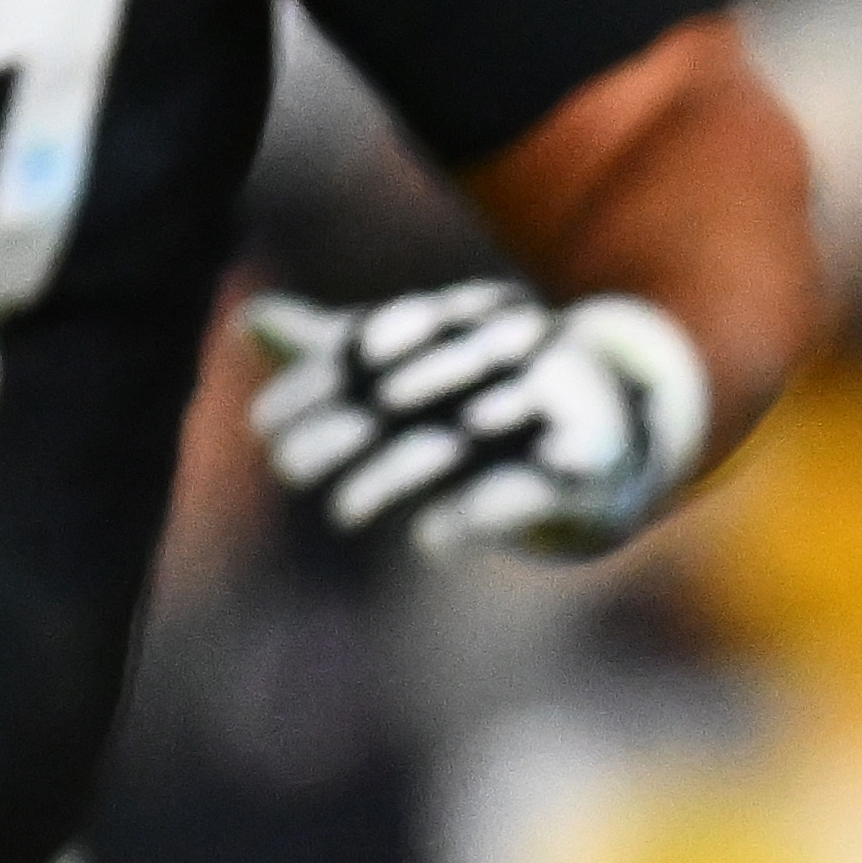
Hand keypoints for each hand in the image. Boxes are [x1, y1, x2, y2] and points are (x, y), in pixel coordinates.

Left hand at [245, 282, 715, 559]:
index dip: (315, 386)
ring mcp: (547, 404)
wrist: (615, 428)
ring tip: (340, 512)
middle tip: (283, 470)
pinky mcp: (586, 463)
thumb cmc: (495, 403)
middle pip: (405, 393)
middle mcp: (499, 355)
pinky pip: (524, 489)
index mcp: (456, 328)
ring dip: (394, 474)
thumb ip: (338, 352)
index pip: (371, 349)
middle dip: (341, 431)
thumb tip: (246, 321)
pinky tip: (429, 541)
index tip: (259, 426)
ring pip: (455, 440)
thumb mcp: (414, 373)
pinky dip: (476, 515)